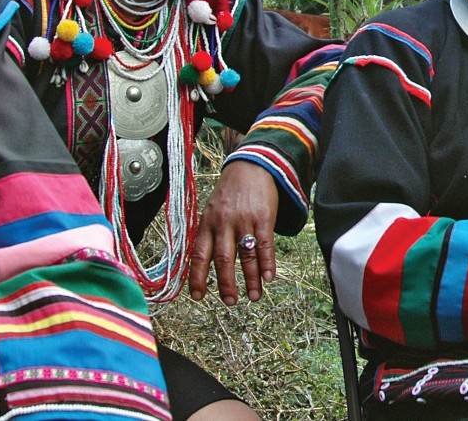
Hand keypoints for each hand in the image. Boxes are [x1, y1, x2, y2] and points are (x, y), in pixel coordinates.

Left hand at [189, 160, 278, 304]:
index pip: (199, 255)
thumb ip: (209, 234)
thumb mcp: (212, 210)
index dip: (198, 277)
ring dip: (251, 279)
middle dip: (226, 284)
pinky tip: (269, 277)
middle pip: (223, 259)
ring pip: (246, 255)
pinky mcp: (263, 216)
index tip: (199, 297)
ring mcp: (244, 220)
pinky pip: (264, 244)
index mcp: (207, 223)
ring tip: (254, 297)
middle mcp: (223, 223)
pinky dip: (267, 263)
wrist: (251, 165)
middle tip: (230, 302)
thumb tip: (206, 264)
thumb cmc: (230, 192)